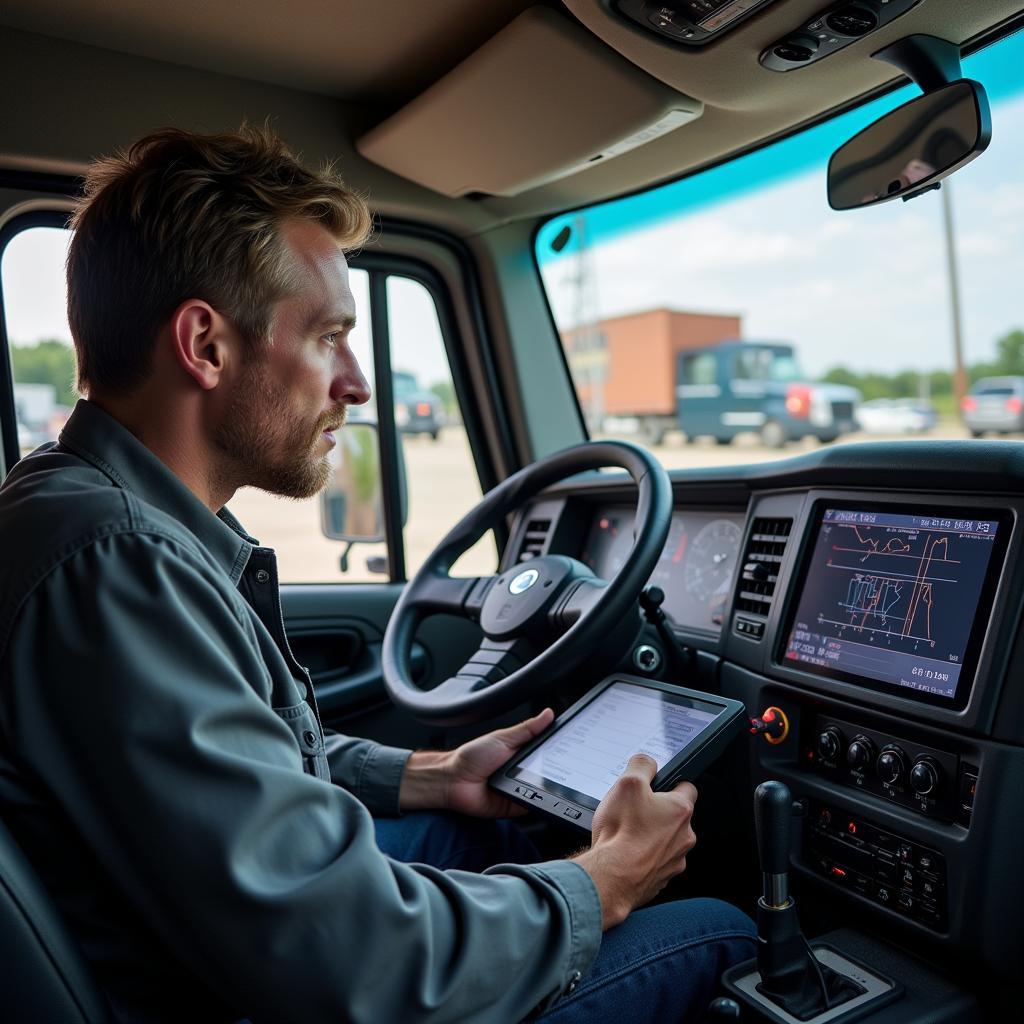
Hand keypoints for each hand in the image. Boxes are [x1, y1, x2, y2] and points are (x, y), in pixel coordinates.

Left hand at [398, 708, 554, 816]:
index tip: (574, 745)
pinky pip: (532, 806)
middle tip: (568, 764)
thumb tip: (548, 714)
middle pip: (549, 772)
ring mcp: (521, 789)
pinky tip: (535, 794)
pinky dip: (536, 801)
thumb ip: (527, 729)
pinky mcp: (516, 805)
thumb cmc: (472, 757)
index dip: (560, 750)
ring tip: (546, 778)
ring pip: (543, 790)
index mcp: (521, 752)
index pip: (547, 751)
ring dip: (545, 786)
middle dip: (558, 770)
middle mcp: (523, 771)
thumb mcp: (503, 738)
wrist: (453, 781)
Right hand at [573, 753, 696, 929]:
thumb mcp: (628, 783)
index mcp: (680, 810)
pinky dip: (642, 857)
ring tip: (625, 834)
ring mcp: (674, 861)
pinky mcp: (661, 879)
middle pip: (674, 816)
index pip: (687, 787)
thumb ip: (641, 765)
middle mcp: (684, 837)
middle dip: (657, 812)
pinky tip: (624, 853)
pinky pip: (654, 862)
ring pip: (665, 841)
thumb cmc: (622, 833)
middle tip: (633, 810)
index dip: (672, 782)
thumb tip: (647, 761)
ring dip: (650, 836)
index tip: (658, 785)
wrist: (612, 877)